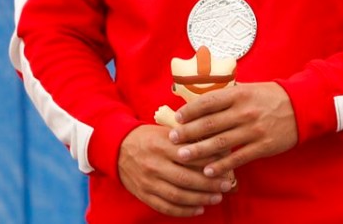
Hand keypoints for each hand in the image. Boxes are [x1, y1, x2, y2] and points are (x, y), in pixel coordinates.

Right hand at [118, 124, 234, 217]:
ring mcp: (148, 181)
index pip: (190, 155)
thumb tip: (214, 147)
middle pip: (186, 178)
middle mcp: (154, 164)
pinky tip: (198, 208)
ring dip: (200, 199)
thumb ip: (186, 139)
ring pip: (178, 195)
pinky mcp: (144, 194)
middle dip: (209, 184)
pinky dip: (184, 211)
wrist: (117, 148)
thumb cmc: (146, 137)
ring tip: (216, 197)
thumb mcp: (164, 131)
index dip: (210, 162)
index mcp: (160, 145)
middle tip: (226, 185)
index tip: (225, 164)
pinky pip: (166, 207)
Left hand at [168, 82, 297, 178]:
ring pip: (221, 142)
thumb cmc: (268, 96)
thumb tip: (198, 97)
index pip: (208, 102)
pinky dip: (222, 165)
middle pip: (210, 124)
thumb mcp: (247, 87)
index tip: (177, 118)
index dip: (190, 111)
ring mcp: (254, 130)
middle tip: (172, 139)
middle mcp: (244, 111)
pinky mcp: (263, 146)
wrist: (300, 107)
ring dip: (199, 150)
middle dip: (188, 132)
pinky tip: (208, 171)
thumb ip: (226, 93)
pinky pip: (238, 158)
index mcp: (238, 94)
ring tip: (182, 156)